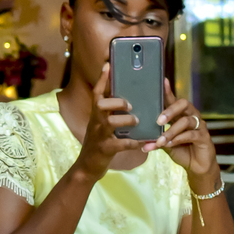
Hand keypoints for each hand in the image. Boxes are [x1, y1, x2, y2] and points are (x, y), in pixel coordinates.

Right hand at [76, 63, 144, 179]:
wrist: (87, 167)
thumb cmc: (98, 144)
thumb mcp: (99, 126)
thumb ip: (109, 113)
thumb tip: (126, 99)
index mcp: (95, 115)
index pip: (97, 94)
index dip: (102, 79)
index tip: (108, 65)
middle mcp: (95, 123)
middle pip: (100, 104)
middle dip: (117, 102)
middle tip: (130, 105)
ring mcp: (99, 136)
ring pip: (111, 122)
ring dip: (127, 120)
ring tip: (137, 121)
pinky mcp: (105, 149)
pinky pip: (122, 144)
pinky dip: (135, 142)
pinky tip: (145, 142)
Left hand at [149, 80, 218, 188]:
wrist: (197, 166)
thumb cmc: (181, 151)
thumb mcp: (166, 144)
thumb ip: (156, 139)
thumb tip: (141, 140)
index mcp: (181, 115)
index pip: (173, 101)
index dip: (168, 91)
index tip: (162, 82)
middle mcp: (191, 117)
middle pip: (184, 104)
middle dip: (170, 110)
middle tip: (158, 120)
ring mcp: (199, 126)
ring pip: (185, 122)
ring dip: (171, 132)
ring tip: (160, 141)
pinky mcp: (204, 137)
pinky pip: (191, 134)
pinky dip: (178, 139)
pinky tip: (169, 144)